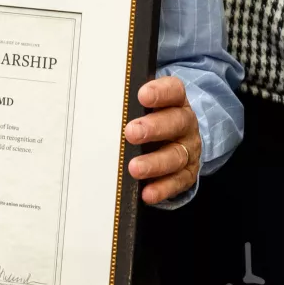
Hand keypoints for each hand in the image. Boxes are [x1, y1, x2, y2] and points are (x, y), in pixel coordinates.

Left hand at [126, 74, 201, 204]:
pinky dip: (162, 188)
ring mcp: (188, 149)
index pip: (173, 91)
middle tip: (131, 132)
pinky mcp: (187, 174)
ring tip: (134, 168)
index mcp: (175, 102)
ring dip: (154, 163)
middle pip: (176, 122)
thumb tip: (95, 105)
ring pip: (176, 156)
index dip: (160, 92)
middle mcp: (185, 124)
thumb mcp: (144, 109)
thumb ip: (128, 106)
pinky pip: (177, 182)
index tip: (142, 96)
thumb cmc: (152, 120)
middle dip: (154, 128)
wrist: (179, 141)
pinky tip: (147, 193)